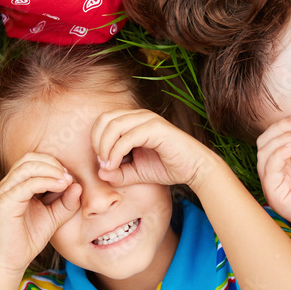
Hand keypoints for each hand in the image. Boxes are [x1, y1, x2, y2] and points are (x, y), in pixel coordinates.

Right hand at [0, 152, 81, 275]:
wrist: (13, 259)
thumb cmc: (30, 237)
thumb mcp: (54, 217)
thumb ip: (66, 202)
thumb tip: (78, 185)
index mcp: (17, 183)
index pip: (35, 159)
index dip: (54, 163)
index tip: (70, 177)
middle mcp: (9, 183)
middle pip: (30, 158)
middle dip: (53, 163)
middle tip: (68, 176)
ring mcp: (5, 191)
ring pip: (28, 166)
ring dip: (51, 170)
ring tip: (66, 181)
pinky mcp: (6, 202)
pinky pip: (27, 184)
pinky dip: (46, 181)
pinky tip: (60, 187)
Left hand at [91, 109, 213, 189]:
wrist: (194, 169)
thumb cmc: (166, 167)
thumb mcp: (136, 173)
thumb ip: (117, 173)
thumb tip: (100, 172)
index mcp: (134, 120)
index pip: (104, 120)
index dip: (96, 140)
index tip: (101, 162)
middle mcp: (140, 116)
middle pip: (105, 119)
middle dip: (97, 141)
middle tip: (102, 162)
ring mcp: (148, 119)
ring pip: (114, 125)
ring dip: (105, 146)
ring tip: (108, 165)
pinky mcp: (156, 128)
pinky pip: (128, 137)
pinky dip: (116, 152)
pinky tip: (115, 165)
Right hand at [256, 111, 290, 239]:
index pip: (280, 133)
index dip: (290, 121)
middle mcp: (282, 168)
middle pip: (267, 139)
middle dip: (283, 126)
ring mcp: (277, 181)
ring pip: (263, 150)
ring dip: (281, 137)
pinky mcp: (275, 193)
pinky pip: (267, 168)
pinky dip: (277, 152)